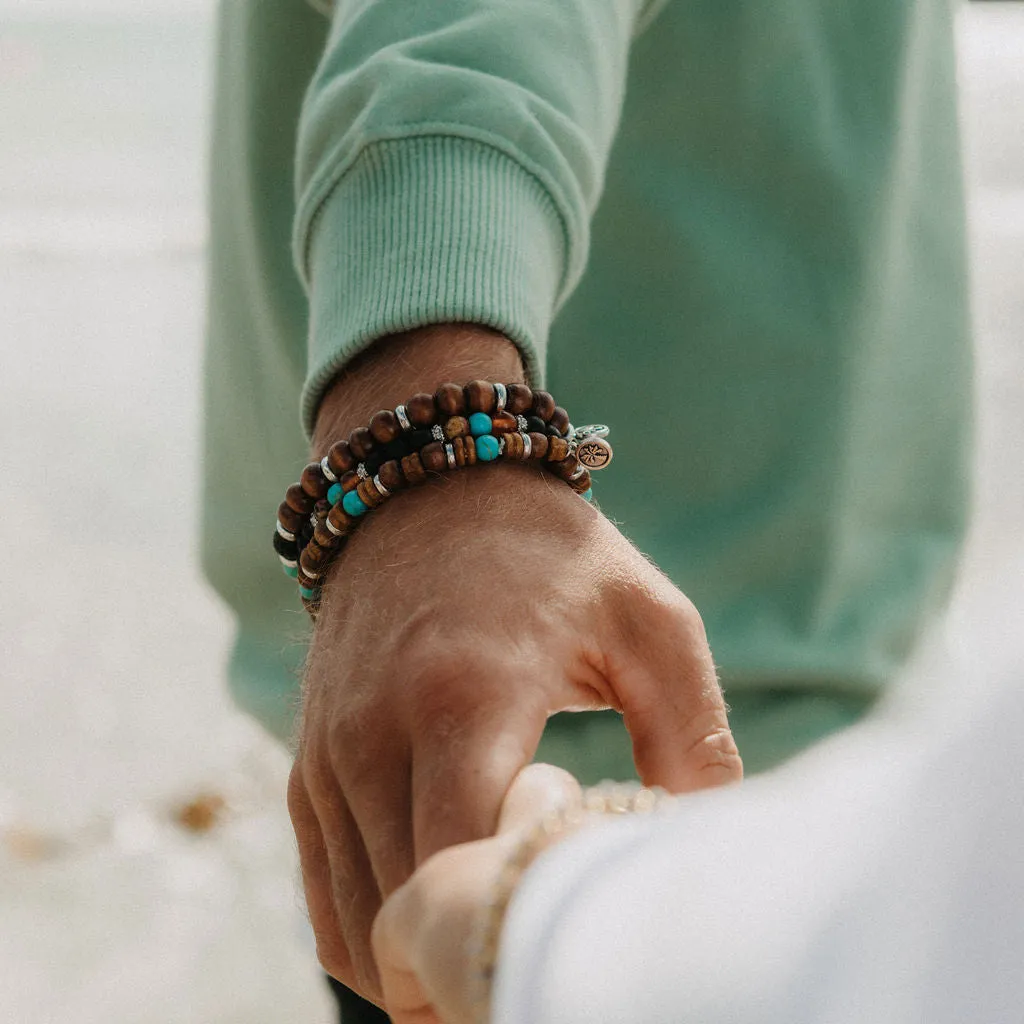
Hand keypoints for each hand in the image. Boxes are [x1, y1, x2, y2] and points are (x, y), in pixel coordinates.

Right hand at [287, 326, 741, 1004]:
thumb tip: (707, 849)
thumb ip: (694, 737)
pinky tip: (435, 941)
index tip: (582, 945)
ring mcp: (328, 754)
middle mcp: (374, 737)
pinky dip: (374, 939)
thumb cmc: (551, 557)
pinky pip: (324, 892)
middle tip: (550, 970)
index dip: (518, 938)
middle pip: (406, 918)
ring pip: (359, 925)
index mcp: (464, 700)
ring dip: (425, 963)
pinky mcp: (309, 761)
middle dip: (476, 961)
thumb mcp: (648, 622)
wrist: (432, 488)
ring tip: (500, 957)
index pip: (462, 876)